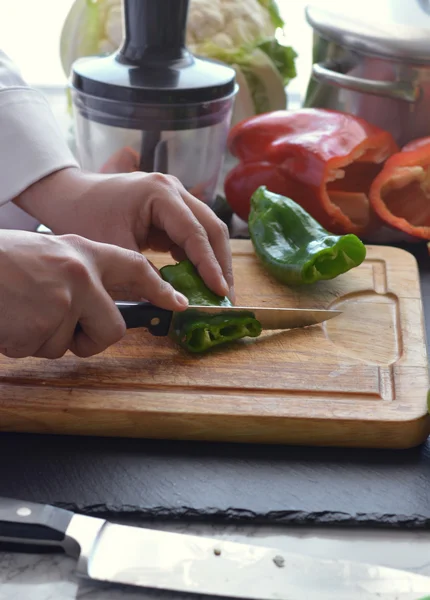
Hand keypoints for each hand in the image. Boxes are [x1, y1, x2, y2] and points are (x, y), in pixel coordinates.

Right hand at [0, 231, 188, 358]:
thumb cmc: (2, 263)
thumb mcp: (47, 255)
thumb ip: (79, 275)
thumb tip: (102, 302)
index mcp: (82, 252)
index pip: (135, 268)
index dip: (160, 289)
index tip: (178, 303)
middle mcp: (80, 275)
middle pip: (113, 329)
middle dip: (91, 339)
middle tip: (60, 327)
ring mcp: (63, 301)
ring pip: (72, 345)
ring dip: (46, 339)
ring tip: (20, 310)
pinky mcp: (41, 326)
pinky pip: (43, 351)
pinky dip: (24, 344)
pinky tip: (9, 319)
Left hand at [15, 163, 234, 301]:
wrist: (68, 196)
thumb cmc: (84, 215)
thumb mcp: (114, 249)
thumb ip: (145, 275)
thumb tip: (173, 302)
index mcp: (161, 193)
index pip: (195, 233)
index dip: (210, 265)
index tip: (220, 291)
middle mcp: (174, 190)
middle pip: (212, 228)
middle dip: (221, 264)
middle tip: (226, 296)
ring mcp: (175, 198)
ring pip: (207, 231)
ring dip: (214, 261)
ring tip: (217, 292)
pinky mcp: (170, 211)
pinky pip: (192, 235)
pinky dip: (198, 258)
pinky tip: (199, 281)